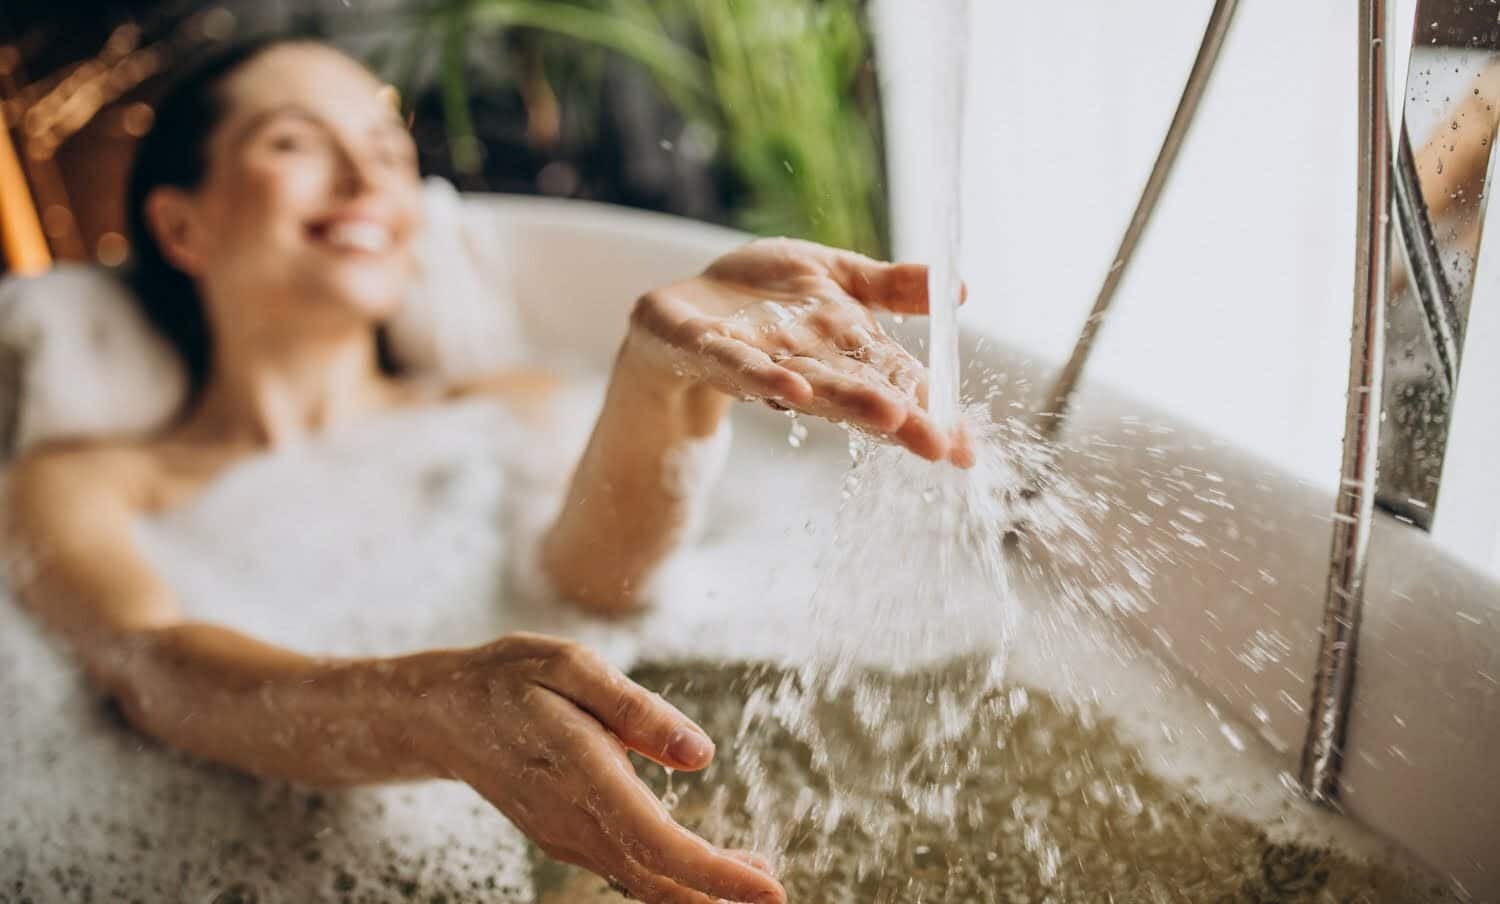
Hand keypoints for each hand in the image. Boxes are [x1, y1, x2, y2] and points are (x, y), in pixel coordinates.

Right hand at [414, 633, 784, 903]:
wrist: (442, 713)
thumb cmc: (509, 678)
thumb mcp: (570, 665)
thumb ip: (636, 709)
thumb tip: (701, 754)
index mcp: (581, 770)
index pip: (657, 841)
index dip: (714, 873)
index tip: (768, 888)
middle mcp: (573, 818)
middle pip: (655, 878)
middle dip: (717, 893)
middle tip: (773, 888)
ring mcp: (566, 835)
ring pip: (640, 881)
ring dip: (696, 889)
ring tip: (752, 875)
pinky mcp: (566, 836)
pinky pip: (623, 869)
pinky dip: (667, 877)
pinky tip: (700, 864)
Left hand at [628, 237, 971, 465]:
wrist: (682, 311)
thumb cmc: (764, 302)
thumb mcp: (835, 278)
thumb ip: (890, 287)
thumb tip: (960, 291)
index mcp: (840, 349)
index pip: (894, 380)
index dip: (930, 410)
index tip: (965, 448)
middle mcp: (803, 364)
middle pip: (857, 391)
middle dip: (898, 416)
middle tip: (938, 443)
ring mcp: (753, 359)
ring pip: (807, 383)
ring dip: (846, 401)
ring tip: (888, 416)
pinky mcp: (700, 345)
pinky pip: (734, 363)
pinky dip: (762, 377)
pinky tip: (792, 389)